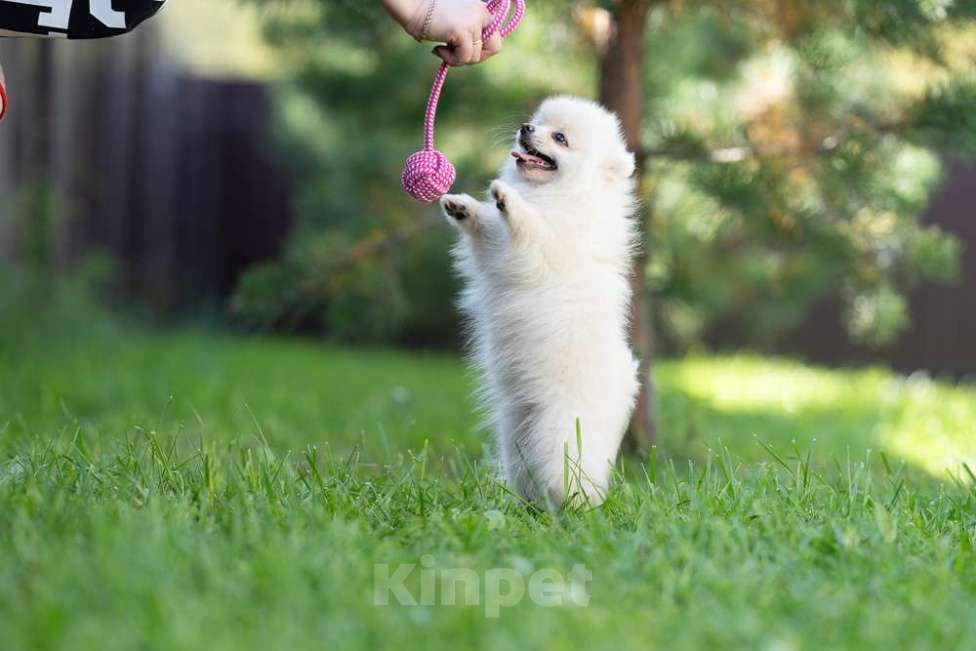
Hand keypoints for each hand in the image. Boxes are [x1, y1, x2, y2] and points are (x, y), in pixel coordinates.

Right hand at [382, 0, 502, 65]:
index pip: (494, 35)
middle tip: (456, 57)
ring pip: (476, 56)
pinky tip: (437, 50)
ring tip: (441, 50)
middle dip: (475, 57)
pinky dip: (451, 60)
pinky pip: (465, 58)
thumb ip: (467, 32)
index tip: (460, 49)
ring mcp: (474, 21)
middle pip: (494, 47)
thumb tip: (472, 56)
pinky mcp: (464, 31)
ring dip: (458, 60)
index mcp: (480, 9)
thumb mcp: (453, 21)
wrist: (412, 5)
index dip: (479, 48)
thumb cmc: (425, 14)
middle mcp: (481, 13)